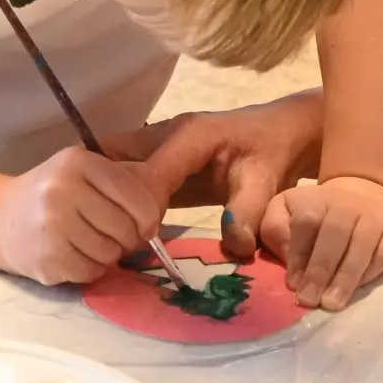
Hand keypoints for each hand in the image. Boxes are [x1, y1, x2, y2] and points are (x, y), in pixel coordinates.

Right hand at [0, 147, 171, 286]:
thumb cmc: (52, 193)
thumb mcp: (83, 172)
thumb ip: (122, 181)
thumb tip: (164, 202)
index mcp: (79, 162)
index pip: (135, 194)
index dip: (149, 215)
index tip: (146, 225)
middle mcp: (63, 189)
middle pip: (125, 228)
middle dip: (127, 238)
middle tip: (115, 237)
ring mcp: (52, 225)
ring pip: (110, 253)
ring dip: (108, 255)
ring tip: (90, 244)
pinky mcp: (46, 257)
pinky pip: (91, 272)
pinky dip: (90, 270)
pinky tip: (75, 256)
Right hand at [116, 93, 322, 262]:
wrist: (283, 135)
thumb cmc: (273, 152)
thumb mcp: (265, 180)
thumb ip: (248, 211)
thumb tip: (234, 247)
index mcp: (188, 135)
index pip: (145, 168)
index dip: (135, 202)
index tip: (136, 235)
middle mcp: (164, 136)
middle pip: (112, 157)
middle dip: (100, 192)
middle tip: (101, 230)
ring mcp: (158, 148)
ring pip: (114, 166)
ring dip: (105, 196)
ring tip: (102, 231)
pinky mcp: (159, 163)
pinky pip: (127, 178)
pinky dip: (117, 200)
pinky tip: (114, 227)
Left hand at [259, 175, 382, 309]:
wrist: (366, 198)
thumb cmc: (317, 218)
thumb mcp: (286, 212)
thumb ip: (276, 228)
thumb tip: (286, 256)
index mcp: (316, 199)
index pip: (307, 222)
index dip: (299, 254)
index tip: (293, 283)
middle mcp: (348, 203)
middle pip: (335, 232)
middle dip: (320, 269)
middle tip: (310, 299)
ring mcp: (377, 216)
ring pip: (361, 245)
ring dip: (345, 277)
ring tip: (332, 303)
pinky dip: (371, 273)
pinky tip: (358, 289)